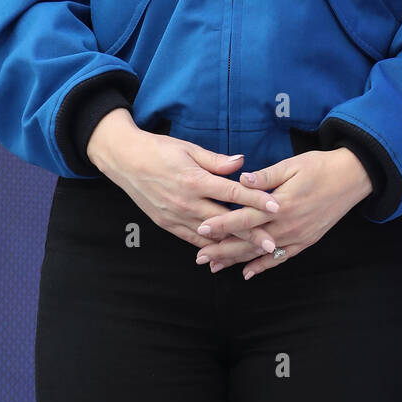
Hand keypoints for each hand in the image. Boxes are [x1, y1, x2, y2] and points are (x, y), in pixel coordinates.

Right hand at [86, 118, 283, 249]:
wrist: (125, 161)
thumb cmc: (159, 150)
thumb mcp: (189, 148)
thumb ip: (217, 160)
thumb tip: (242, 163)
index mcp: (195, 180)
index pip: (232, 193)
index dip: (256, 200)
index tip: (276, 207)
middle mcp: (187, 202)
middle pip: (225, 221)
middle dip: (250, 233)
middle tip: (271, 243)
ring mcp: (176, 216)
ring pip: (210, 236)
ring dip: (232, 245)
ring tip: (253, 252)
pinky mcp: (167, 224)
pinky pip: (192, 239)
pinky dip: (210, 247)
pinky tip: (225, 253)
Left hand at [193, 147, 373, 277]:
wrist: (352, 178)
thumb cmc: (320, 167)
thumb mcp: (292, 165)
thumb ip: (266, 176)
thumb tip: (242, 181)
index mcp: (281, 204)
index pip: (245, 217)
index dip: (222, 224)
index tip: (201, 229)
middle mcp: (287, 224)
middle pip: (249, 241)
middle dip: (222, 250)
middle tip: (200, 258)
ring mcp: (297, 236)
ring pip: (261, 253)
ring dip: (237, 260)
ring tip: (216, 267)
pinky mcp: (306, 241)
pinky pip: (281, 258)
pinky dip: (263, 266)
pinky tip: (248, 273)